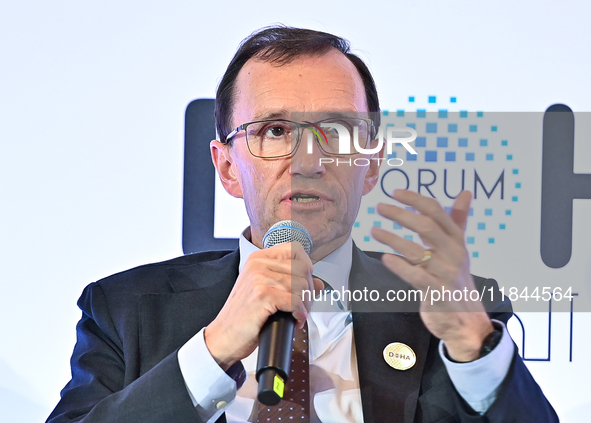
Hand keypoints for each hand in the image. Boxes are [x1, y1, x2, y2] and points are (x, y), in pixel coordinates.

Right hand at [204, 242, 323, 369]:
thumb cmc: (244, 317)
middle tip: (302, 306)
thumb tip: (319, 283)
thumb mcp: (267, 293)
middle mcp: (258, 264)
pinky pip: (295, 300)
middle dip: (309, 290)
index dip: (307, 268)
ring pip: (301, 285)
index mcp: (258, 259)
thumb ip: (292, 283)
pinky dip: (300, 313)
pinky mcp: (262, 295)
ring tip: (297, 315)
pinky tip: (295, 320)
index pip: (295, 249)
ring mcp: (259, 278)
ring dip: (305, 304)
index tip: (304, 286)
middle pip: (303, 268)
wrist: (223, 337)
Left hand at [371, 189, 493, 361]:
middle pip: (426, 227)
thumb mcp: (460, 248)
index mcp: (457, 240)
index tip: (395, 192)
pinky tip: (385, 259)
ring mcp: (445, 273)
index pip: (437, 212)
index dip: (415, 200)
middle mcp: (453, 254)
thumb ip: (458, 220)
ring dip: (392, 239)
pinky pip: (415, 276)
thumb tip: (465, 193)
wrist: (467, 319)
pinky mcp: (435, 292)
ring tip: (374, 231)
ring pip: (416, 251)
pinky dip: (400, 267)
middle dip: (401, 214)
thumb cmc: (457, 279)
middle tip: (380, 207)